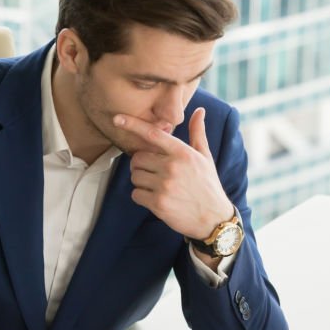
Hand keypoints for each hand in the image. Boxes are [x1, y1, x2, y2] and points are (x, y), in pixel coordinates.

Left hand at [116, 108, 232, 239]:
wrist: (213, 219)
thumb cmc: (207, 185)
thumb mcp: (205, 157)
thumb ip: (197, 133)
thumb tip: (199, 110)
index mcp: (182, 153)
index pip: (153, 134)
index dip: (132, 124)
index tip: (117, 118)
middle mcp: (172, 167)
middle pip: (137, 158)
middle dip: (141, 165)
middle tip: (153, 173)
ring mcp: (164, 186)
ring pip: (135, 177)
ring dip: (141, 182)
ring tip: (157, 187)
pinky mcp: (158, 203)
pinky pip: (135, 194)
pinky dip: (141, 197)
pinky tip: (156, 199)